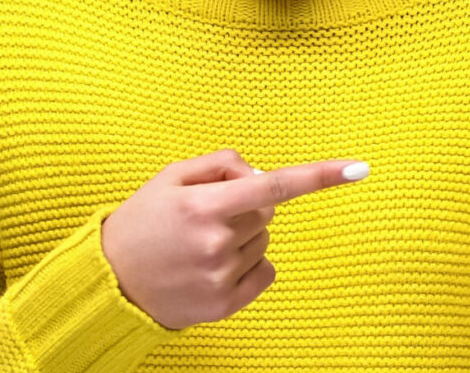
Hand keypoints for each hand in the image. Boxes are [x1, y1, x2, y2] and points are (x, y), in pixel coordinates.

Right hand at [100, 148, 367, 329]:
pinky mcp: (225, 304)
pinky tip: (215, 265)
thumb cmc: (142, 222)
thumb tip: (262, 174)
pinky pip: (265, 272)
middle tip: (205, 216)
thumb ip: (221, 164)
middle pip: (266, 213)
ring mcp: (221, 277)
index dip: (319, 176)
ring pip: (263, 241)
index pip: (273, 186)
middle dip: (245, 207)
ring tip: (200, 243)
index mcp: (203, 205)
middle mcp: (216, 243)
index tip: (359, 168)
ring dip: (242, 236)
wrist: (110, 281)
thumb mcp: (171, 176)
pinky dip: (250, 264)